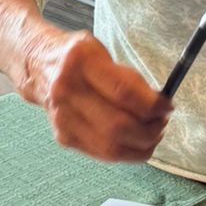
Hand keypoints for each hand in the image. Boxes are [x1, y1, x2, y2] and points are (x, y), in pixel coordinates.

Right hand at [21, 25, 171, 161]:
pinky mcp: (63, 137)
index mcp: (80, 61)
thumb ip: (129, 77)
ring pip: (110, 147)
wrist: (38, 66)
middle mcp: (67, 90)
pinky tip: (136, 143)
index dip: (152, 104)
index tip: (167, 106)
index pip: (124, 92)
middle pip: (118, 125)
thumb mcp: (102, 51)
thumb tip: (159, 104)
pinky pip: (102, 154)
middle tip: (162, 123)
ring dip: (141, 146)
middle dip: (149, 130)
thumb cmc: (78, 57)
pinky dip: (126, 152)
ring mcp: (62, 117)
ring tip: (153, 135)